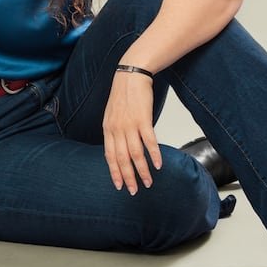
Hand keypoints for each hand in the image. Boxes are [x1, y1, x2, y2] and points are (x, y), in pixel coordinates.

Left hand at [102, 71, 162, 193]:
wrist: (131, 75)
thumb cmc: (124, 95)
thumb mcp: (112, 115)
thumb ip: (115, 131)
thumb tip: (120, 147)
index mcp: (108, 129)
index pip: (109, 156)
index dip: (114, 172)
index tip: (119, 185)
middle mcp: (117, 129)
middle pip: (122, 159)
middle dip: (128, 177)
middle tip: (134, 191)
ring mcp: (129, 125)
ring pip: (135, 154)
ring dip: (142, 170)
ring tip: (148, 182)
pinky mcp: (143, 119)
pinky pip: (149, 141)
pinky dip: (154, 154)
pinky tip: (158, 165)